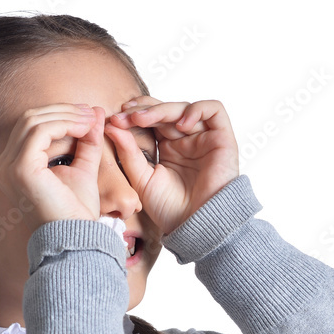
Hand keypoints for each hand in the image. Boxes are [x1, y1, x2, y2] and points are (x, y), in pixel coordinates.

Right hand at [0, 103, 105, 227]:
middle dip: (63, 111)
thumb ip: (86, 141)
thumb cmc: (76, 211)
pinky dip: (64, 124)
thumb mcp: (83, 168)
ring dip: (66, 115)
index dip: (59, 115)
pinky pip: (40, 131)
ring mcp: (8, 167)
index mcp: (12, 166)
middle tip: (90, 112)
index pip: (30, 127)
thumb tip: (94, 110)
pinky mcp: (20, 168)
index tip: (87, 114)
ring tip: (90, 119)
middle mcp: (3, 165)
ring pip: (34, 121)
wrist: (76, 237)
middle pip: (29, 119)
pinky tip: (84, 128)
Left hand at [105, 97, 238, 234]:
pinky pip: (214, 110)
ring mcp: (204, 137)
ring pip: (184, 108)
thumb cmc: (171, 209)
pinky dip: (197, 110)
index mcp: (168, 147)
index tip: (115, 120)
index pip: (151, 119)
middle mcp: (186, 139)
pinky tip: (180, 124)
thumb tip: (111, 126)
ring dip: (162, 109)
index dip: (134, 114)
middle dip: (143, 110)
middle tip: (125, 116)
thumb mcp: (142, 180)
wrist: (196, 225)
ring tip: (143, 119)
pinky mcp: (222, 138)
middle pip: (165, 110)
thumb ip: (128, 153)